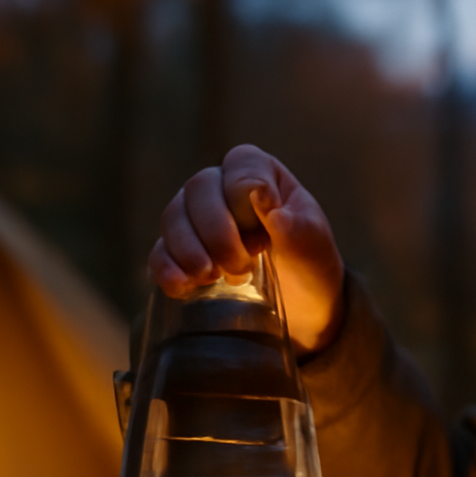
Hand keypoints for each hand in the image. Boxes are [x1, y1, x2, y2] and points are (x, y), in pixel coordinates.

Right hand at [150, 145, 345, 355]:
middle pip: (199, 189)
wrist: (303, 309)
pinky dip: (166, 268)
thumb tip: (260, 196)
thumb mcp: (314, 247)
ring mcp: (197, 219)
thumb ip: (295, 223)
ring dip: (189, 250)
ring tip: (210, 277)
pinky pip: (160, 252)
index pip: (239, 167)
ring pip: (173, 217)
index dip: (245, 202)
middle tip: (240, 269)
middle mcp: (222, 187)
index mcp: (260, 173)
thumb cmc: (310, 266)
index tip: (263, 241)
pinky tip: (181, 286)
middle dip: (216, 232)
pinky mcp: (181, 253)